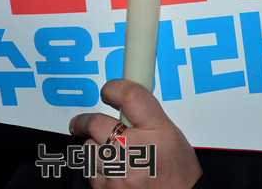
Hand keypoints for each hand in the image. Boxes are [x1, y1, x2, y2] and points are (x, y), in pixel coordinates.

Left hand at [69, 79, 202, 187]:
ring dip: (94, 147)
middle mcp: (138, 151)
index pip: (131, 96)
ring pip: (89, 148)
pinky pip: (90, 172)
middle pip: (96, 123)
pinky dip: (96, 170)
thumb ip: (147, 117)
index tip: (107, 90)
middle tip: (83, 122)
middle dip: (86, 120)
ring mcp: (121, 173)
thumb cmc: (179, 174)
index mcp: (159, 132)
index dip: (114, 88)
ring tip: (105, 151)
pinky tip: (110, 171)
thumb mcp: (172, 136)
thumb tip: (123, 100)